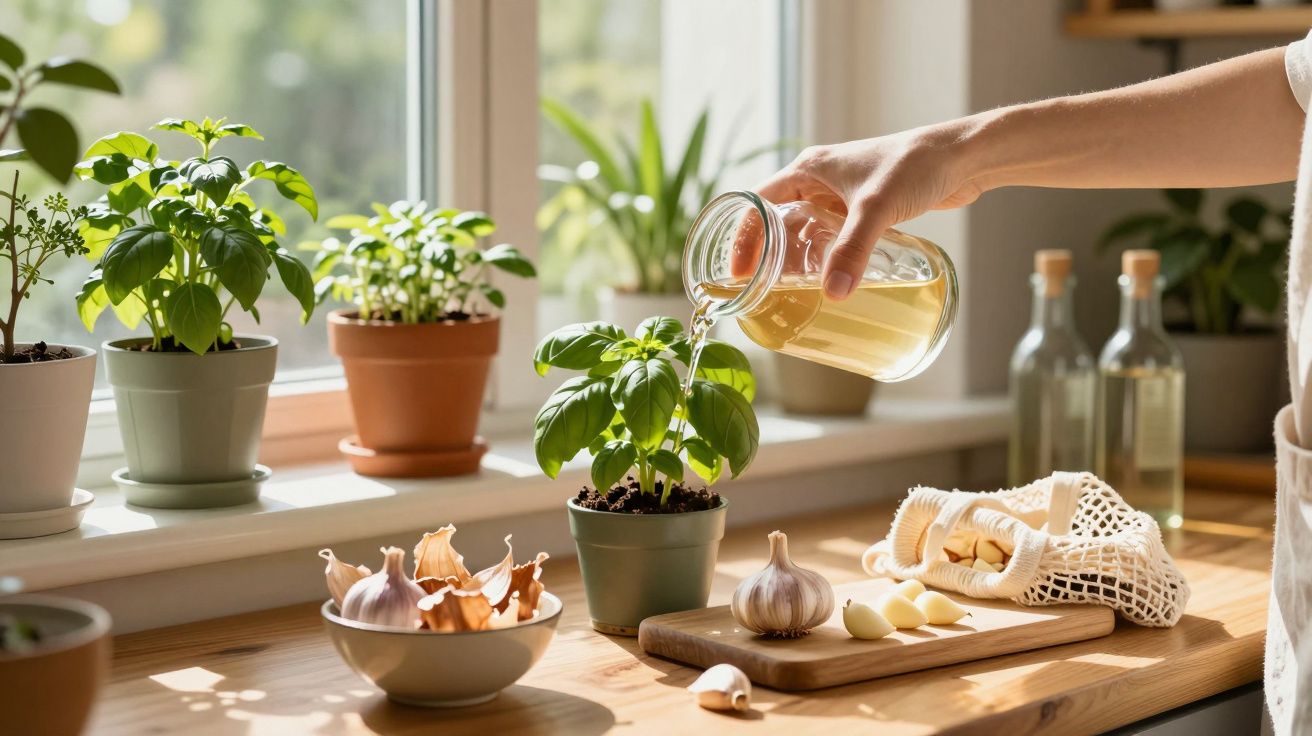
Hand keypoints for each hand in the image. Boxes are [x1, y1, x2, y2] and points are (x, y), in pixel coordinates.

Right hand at [750, 128, 983, 298]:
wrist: (962, 157)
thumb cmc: (915, 166)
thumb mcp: (876, 209)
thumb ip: (853, 250)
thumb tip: (833, 293)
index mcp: (809, 169)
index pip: (759, 203)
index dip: (744, 237)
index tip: (739, 271)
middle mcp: (819, 179)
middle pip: (778, 219)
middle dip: (767, 253)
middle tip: (760, 288)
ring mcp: (842, 194)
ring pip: (805, 229)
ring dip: (796, 256)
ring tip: (788, 289)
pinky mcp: (864, 207)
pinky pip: (832, 234)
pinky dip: (824, 254)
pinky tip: (827, 277)